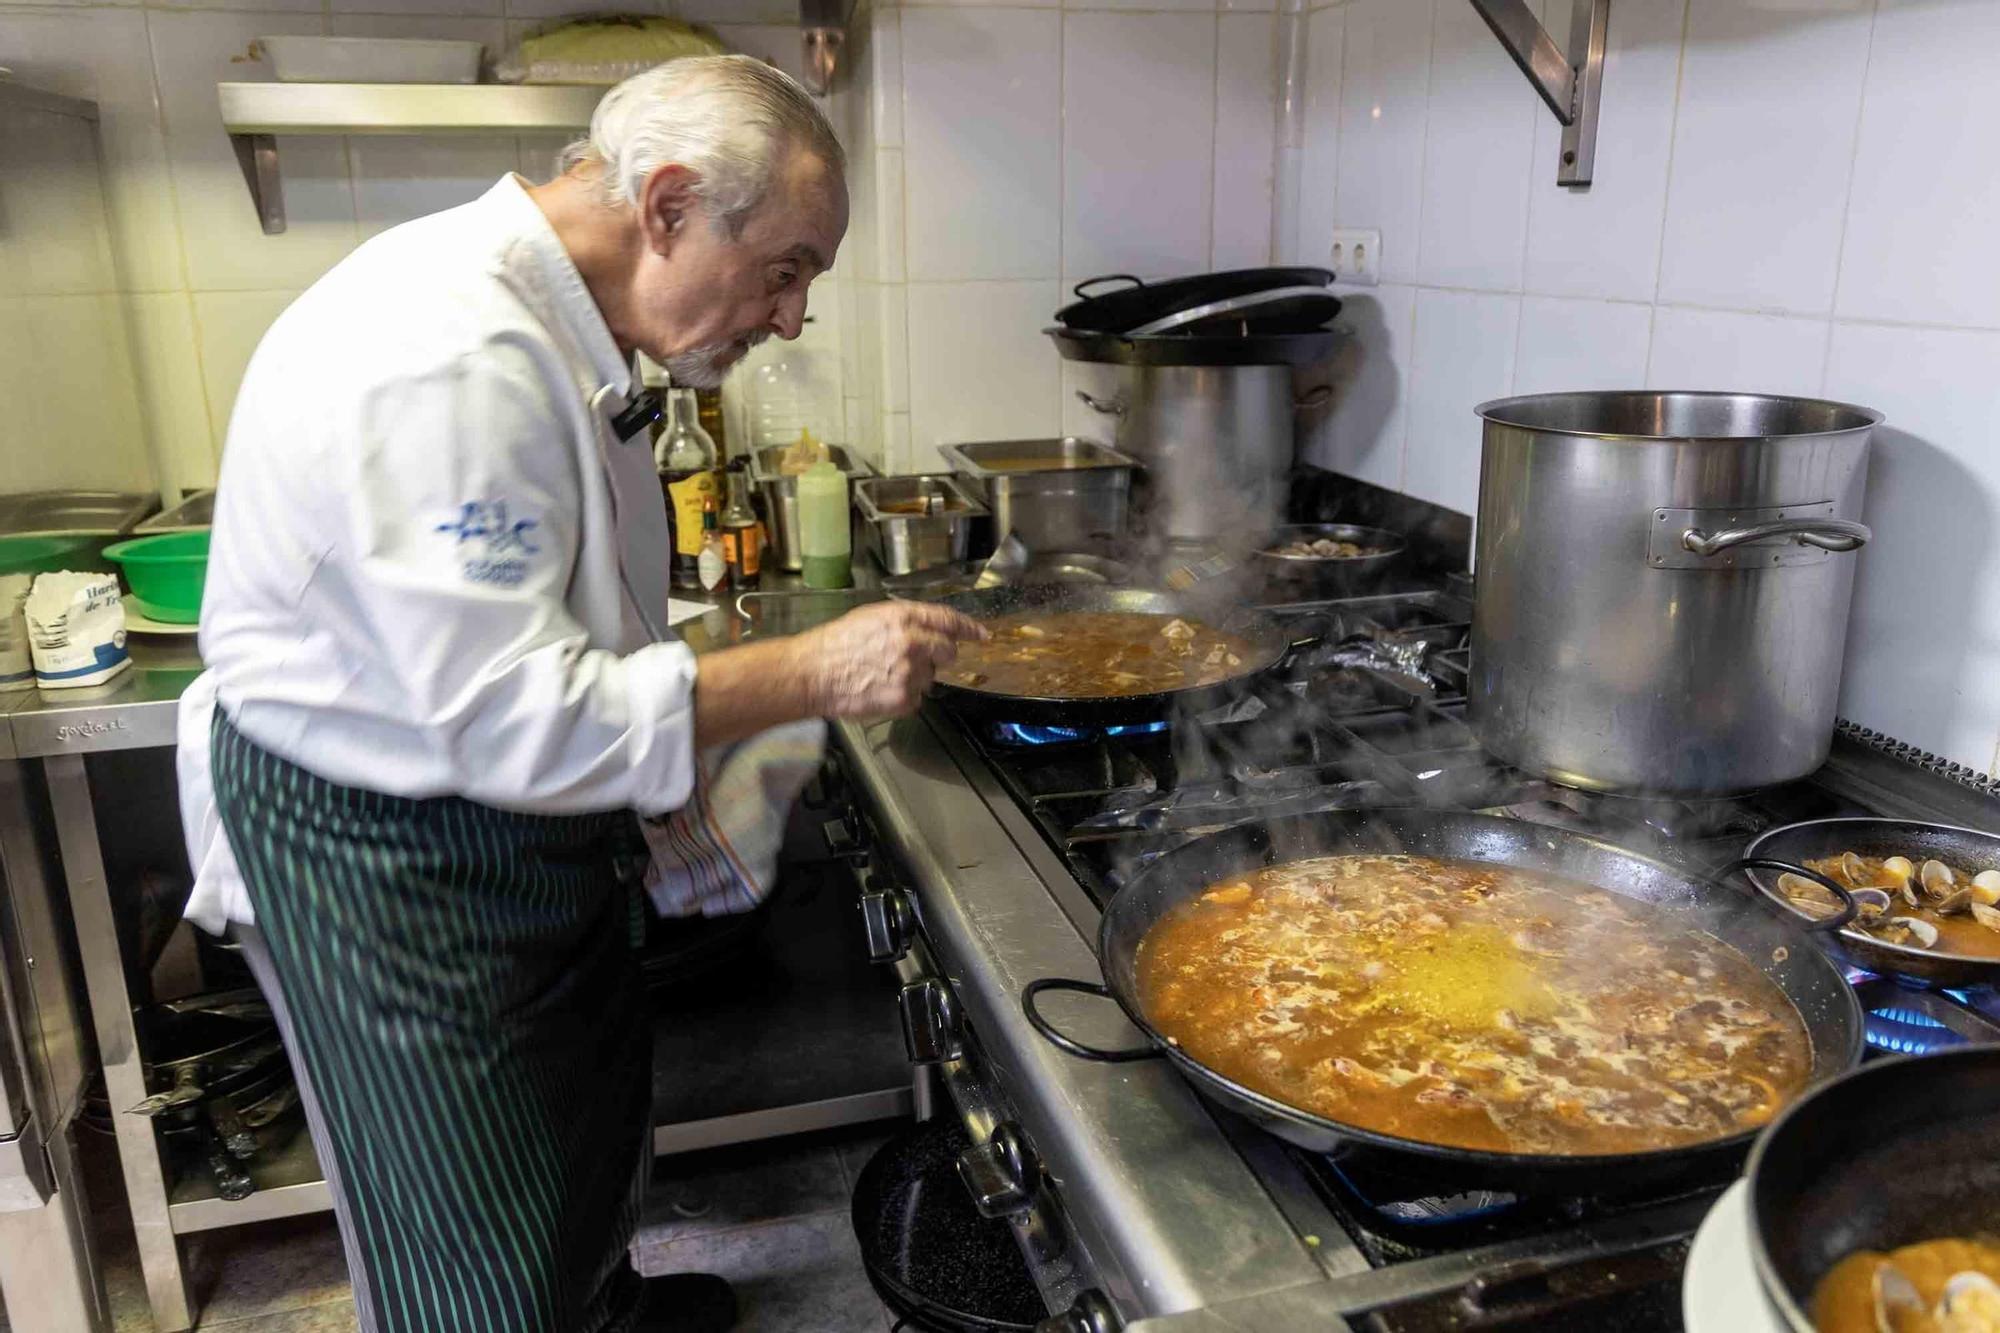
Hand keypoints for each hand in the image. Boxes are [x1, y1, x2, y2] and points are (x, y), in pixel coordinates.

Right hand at [800, 601, 986, 718]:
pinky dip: (903, 697)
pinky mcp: (904, 699)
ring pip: (930, 677)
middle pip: (948, 652)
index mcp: (903, 617)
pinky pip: (917, 698)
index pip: (948, 620)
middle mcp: (912, 643)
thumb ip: (905, 620)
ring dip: (915, 677)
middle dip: (939, 656)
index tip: (982, 634)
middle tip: (915, 660)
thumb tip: (932, 628)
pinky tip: (880, 690)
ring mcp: (910, 673)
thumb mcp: (871, 617)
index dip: (968, 628)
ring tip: (882, 675)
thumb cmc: (835, 644)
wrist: (812, 674)